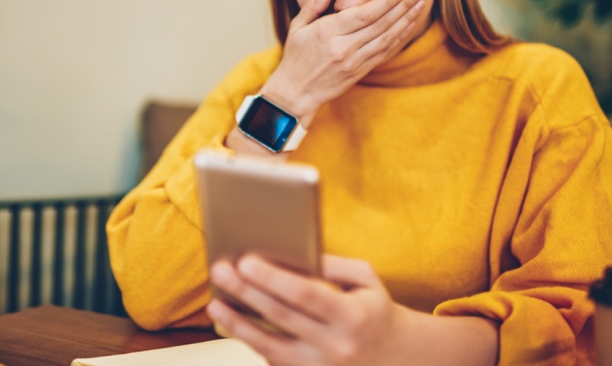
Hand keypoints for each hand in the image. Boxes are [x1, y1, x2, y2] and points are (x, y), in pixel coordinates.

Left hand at [207, 255, 404, 365]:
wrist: (395, 358)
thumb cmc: (373, 309)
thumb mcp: (364, 279)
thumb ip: (330, 264)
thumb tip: (288, 256)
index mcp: (353, 316)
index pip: (306, 294)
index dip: (274, 278)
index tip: (246, 260)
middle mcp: (337, 347)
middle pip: (282, 316)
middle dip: (247, 292)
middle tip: (221, 271)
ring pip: (270, 346)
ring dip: (238, 324)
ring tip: (215, 303)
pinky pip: (274, 360)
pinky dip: (251, 341)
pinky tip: (233, 323)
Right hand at [261, 0, 424, 124]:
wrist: (297, 92)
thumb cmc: (296, 57)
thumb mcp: (297, 28)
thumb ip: (313, 6)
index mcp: (328, 33)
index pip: (363, 15)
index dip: (385, 2)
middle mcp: (344, 47)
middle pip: (380, 24)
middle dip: (403, 6)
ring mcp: (354, 61)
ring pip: (386, 38)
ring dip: (406, 20)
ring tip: (420, 4)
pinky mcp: (361, 71)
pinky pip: (384, 53)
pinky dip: (399, 38)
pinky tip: (409, 25)